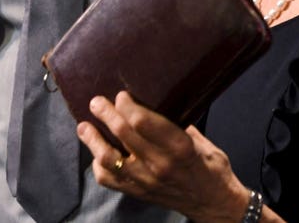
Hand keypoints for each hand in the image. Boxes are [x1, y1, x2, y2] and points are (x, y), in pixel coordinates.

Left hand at [77, 92, 253, 221]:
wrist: (214, 204)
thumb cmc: (211, 167)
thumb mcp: (200, 139)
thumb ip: (178, 121)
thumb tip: (155, 99)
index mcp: (180, 147)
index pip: (143, 122)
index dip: (126, 104)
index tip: (121, 95)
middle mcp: (160, 164)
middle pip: (122, 134)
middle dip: (105, 113)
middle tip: (96, 102)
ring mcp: (146, 180)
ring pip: (108, 158)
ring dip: (93, 140)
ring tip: (84, 126)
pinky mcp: (138, 192)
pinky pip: (109, 180)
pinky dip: (98, 165)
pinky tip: (96, 153)